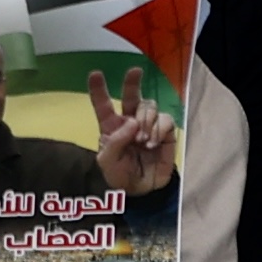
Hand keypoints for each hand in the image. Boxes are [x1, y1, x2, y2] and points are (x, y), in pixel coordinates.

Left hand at [86, 64, 179, 197]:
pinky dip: (159, 130)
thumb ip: (115, 141)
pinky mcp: (165, 132)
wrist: (141, 191)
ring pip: (149, 106)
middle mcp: (129, 121)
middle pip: (132, 95)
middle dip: (132, 81)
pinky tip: (153, 143)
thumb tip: (132, 121)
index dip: (98, 89)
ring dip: (146, 120)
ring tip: (142, 140)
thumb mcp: (107, 161)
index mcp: (111, 126)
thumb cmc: (119, 175)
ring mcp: (148, 125)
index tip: (95, 74)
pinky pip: (165, 119)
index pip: (103, 104)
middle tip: (135, 71)